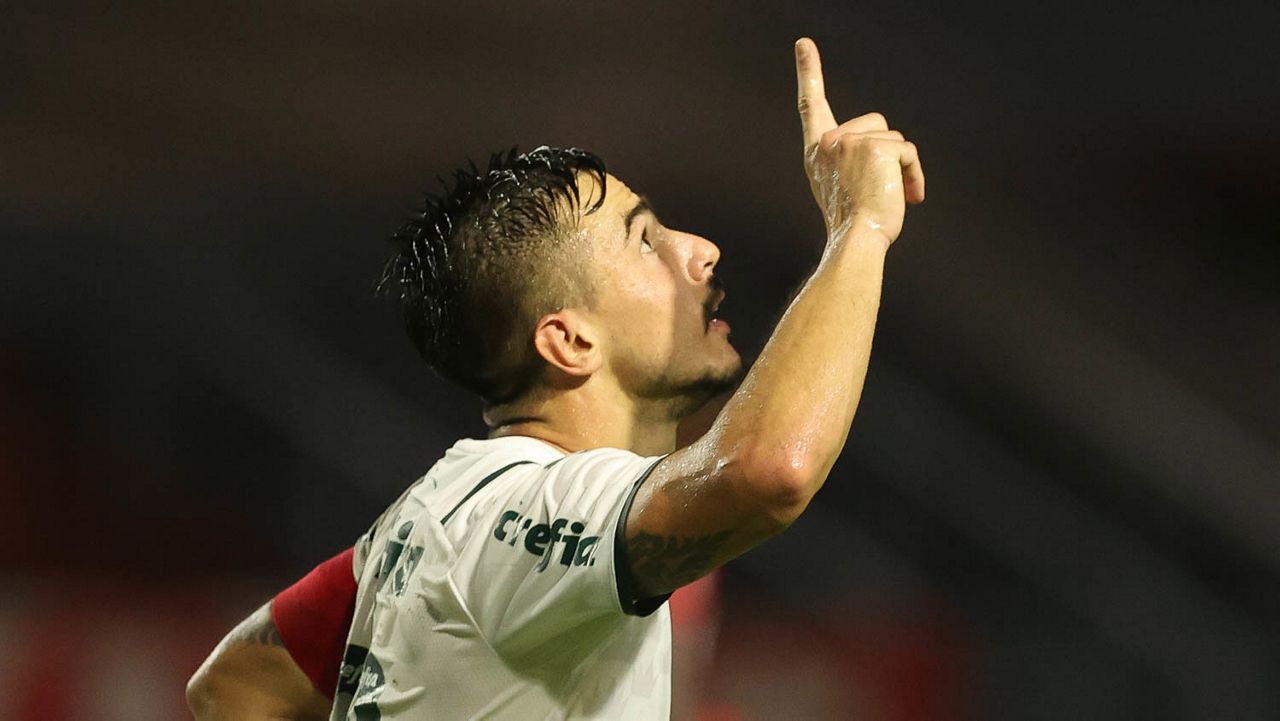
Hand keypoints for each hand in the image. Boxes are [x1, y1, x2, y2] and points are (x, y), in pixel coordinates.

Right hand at [795, 37, 924, 245]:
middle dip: (887, 154)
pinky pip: (907, 152)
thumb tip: (891, 161)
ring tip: (890, 197)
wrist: (856, 241)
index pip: (812, 106)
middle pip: (875, 125)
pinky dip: (913, 175)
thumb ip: (851, 162)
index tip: (804, 44)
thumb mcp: (842, 188)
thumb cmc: (853, 225)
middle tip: (880, 189)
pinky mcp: (876, 147)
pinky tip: (908, 197)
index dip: (808, 73)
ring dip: (902, 169)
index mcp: (817, 153)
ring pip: (894, 139)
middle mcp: (829, 142)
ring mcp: (851, 142)